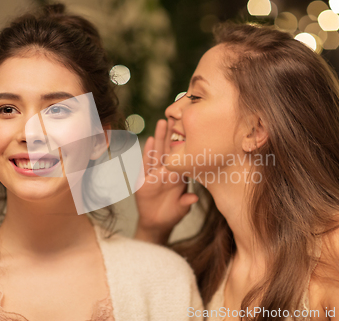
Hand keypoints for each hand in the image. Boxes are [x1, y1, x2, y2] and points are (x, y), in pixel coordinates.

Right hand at [134, 119, 197, 244]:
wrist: (157, 223)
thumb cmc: (172, 214)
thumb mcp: (182, 208)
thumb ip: (186, 202)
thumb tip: (193, 199)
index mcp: (179, 175)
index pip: (181, 156)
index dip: (184, 142)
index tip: (188, 127)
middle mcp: (167, 172)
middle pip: (169, 149)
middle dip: (171, 133)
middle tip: (174, 116)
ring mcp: (155, 174)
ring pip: (158, 153)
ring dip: (159, 137)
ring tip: (162, 122)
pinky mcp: (144, 181)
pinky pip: (146, 165)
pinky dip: (147, 153)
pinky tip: (148, 141)